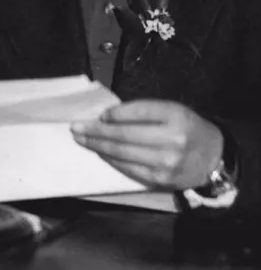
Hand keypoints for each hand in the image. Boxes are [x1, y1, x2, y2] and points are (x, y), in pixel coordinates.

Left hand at [71, 99, 222, 190]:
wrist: (213, 158)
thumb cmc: (187, 128)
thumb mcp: (172, 110)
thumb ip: (145, 111)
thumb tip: (109, 116)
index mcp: (174, 115)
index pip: (137, 111)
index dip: (114, 114)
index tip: (98, 115)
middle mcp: (171, 139)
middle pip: (124, 135)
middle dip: (96, 131)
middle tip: (76, 127)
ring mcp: (165, 163)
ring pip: (122, 154)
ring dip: (98, 147)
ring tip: (82, 140)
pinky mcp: (160, 180)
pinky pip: (129, 169)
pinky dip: (112, 160)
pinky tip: (100, 154)